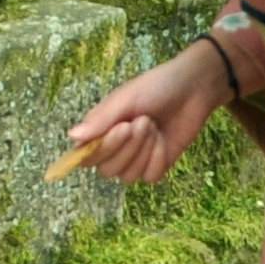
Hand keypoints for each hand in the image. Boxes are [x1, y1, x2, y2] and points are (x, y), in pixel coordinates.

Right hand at [65, 39, 236, 186]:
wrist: (193, 89)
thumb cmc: (156, 87)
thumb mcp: (125, 98)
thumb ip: (100, 120)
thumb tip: (71, 137)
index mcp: (100, 129)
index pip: (86, 155)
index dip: (102, 148)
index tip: (122, 128)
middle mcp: (114, 148)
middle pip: (107, 170)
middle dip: (128, 147)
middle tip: (144, 121)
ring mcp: (135, 159)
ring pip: (127, 176)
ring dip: (143, 151)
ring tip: (153, 126)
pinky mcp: (155, 166)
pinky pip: (149, 176)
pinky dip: (158, 158)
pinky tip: (163, 139)